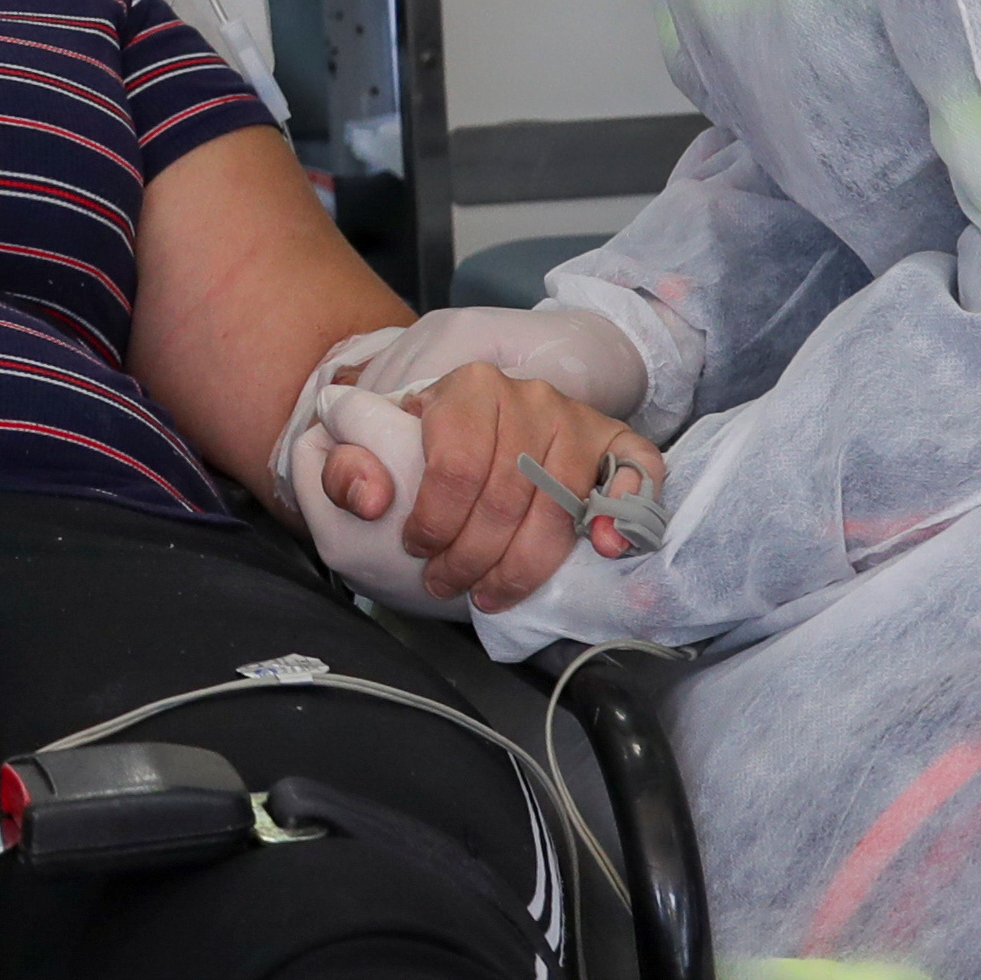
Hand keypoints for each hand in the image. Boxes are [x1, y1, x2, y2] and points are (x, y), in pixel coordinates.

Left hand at [315, 361, 661, 611]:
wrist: (474, 423)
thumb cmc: (420, 445)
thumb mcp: (366, 448)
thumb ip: (344, 469)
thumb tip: (370, 500)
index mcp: (468, 386)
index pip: (456, 467)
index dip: (435, 522)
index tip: (417, 551)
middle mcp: (529, 395)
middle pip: (506, 496)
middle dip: (473, 558)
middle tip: (449, 586)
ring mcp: (577, 418)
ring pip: (558, 506)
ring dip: (525, 564)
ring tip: (491, 593)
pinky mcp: (615, 441)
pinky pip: (637, 470)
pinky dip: (626, 511)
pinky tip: (604, 548)